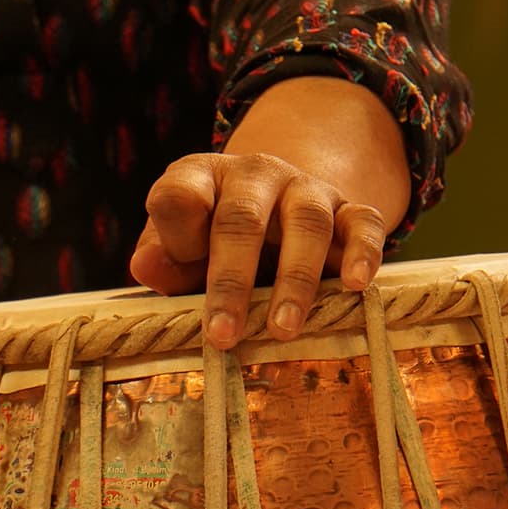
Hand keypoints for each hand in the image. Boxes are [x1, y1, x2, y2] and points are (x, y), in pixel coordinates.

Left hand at [129, 77, 410, 348]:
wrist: (279, 210)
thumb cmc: (216, 240)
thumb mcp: (182, 249)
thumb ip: (164, 260)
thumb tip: (145, 267)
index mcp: (201, 178)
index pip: (180, 192)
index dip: (177, 227)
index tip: (173, 269)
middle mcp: (254, 174)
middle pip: (241, 218)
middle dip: (231, 281)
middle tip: (223, 334)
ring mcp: (305, 187)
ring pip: (306, 222)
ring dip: (295, 279)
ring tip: (283, 328)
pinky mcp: (348, 207)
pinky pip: (363, 221)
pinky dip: (362, 251)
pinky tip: (354, 285)